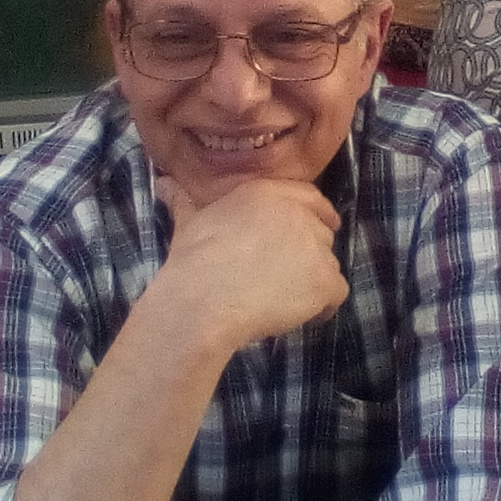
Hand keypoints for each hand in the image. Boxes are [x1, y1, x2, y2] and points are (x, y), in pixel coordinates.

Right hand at [152, 175, 347, 352]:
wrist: (203, 301)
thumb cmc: (194, 260)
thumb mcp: (189, 221)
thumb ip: (185, 199)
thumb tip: (163, 183)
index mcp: (269, 192)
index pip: (311, 197)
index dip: (315, 215)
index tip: (314, 229)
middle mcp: (298, 212)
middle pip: (322, 232)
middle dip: (309, 253)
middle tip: (286, 275)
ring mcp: (316, 246)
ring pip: (329, 264)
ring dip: (313, 280)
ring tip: (286, 299)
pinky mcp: (325, 280)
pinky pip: (337, 293)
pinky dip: (324, 307)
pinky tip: (302, 316)